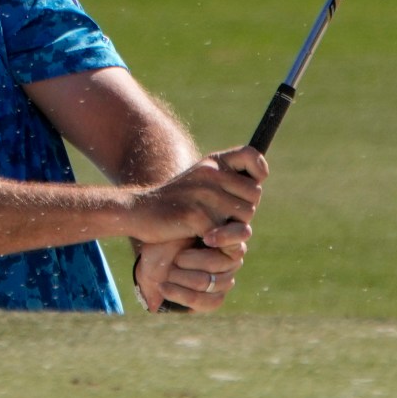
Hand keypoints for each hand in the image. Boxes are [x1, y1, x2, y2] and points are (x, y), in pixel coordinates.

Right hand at [121, 146, 265, 244]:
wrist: (137, 212)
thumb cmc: (173, 202)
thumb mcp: (198, 182)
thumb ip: (225, 182)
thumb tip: (257, 186)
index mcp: (212, 163)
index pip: (252, 155)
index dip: (259, 169)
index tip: (255, 182)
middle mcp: (210, 173)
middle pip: (254, 195)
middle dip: (244, 210)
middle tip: (225, 218)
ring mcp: (203, 194)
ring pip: (244, 217)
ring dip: (234, 228)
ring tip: (214, 229)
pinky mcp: (196, 215)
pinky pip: (226, 234)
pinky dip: (218, 242)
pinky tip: (203, 239)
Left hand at [134, 220, 249, 312]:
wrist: (149, 258)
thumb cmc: (165, 235)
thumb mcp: (179, 222)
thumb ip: (201, 220)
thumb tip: (210, 226)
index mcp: (228, 234)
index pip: (241, 233)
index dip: (226, 236)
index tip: (206, 237)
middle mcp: (232, 258)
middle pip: (218, 263)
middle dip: (189, 260)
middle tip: (174, 257)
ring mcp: (225, 280)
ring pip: (207, 283)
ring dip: (180, 277)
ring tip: (166, 272)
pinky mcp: (214, 299)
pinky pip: (207, 302)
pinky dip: (181, 294)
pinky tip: (164, 287)